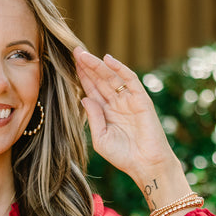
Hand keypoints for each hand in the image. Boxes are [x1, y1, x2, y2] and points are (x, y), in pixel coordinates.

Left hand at [74, 48, 185, 196]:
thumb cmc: (123, 156)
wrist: (146, 164)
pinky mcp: (141, 99)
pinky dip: (120, 69)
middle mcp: (117, 103)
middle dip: (88, 66)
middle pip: (100, 80)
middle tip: (75, 51)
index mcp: (106, 112)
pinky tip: (107, 60)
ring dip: (98, 65)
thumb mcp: (101, 139)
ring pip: (111, 77)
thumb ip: (93, 118)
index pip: (92, 90)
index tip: (70, 65)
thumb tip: (84, 98)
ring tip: (84, 54)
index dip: (82, 77)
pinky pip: (130, 79)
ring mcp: (129, 99)